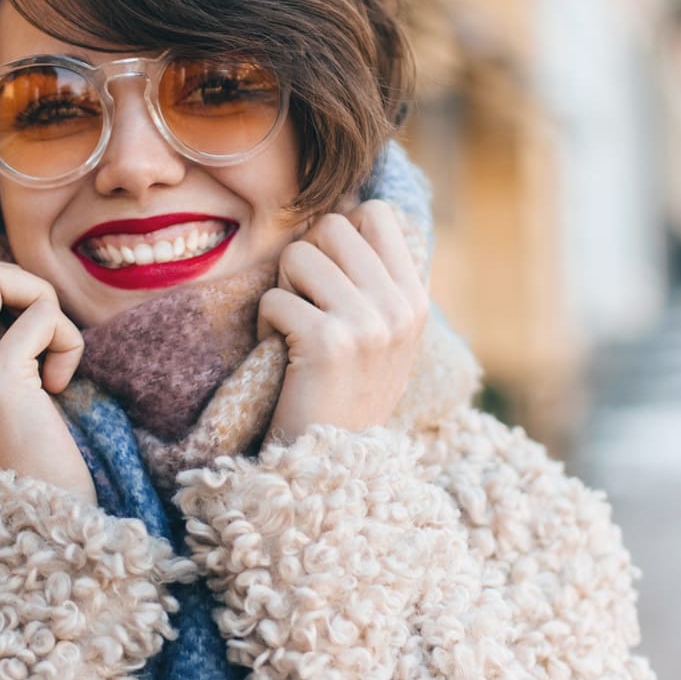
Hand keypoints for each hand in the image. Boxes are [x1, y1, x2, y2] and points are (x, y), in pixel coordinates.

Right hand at [0, 258, 96, 504]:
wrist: (35, 530)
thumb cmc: (24, 468)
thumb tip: (1, 294)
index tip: (10, 330)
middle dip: (4, 280)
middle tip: (34, 327)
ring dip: (34, 297)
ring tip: (49, 347)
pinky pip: (40, 315)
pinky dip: (66, 338)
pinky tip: (61, 382)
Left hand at [257, 199, 428, 442]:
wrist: (334, 467)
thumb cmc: (343, 397)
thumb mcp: (381, 338)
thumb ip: (374, 282)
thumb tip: (344, 212)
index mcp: (415, 299)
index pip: (374, 213)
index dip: (337, 234)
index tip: (327, 277)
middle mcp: (400, 307)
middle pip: (332, 225)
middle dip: (304, 260)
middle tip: (303, 305)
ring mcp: (368, 324)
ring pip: (298, 255)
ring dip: (282, 291)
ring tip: (292, 331)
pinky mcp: (329, 343)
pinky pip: (274, 298)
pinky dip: (264, 325)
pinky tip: (280, 355)